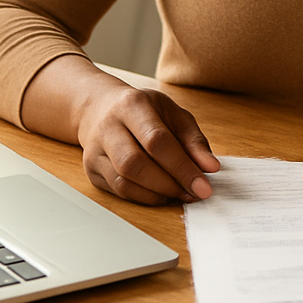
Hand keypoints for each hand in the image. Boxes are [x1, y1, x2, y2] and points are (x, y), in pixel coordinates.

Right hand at [76, 84, 220, 204]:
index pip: (157, 141)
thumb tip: (211, 167)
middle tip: (193, 193)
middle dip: (169, 184)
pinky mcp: (92, 170)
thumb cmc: (143, 110)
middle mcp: (108, 127)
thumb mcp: (173, 114)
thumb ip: (194, 140)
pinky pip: (118, 191)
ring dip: (157, 194)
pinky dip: (144, 197)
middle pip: (135, 164)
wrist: (101, 107)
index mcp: (132, 105)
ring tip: (180, 193)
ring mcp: (95, 150)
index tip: (204, 186)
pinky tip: (161, 194)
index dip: (182, 167)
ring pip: (123, 182)